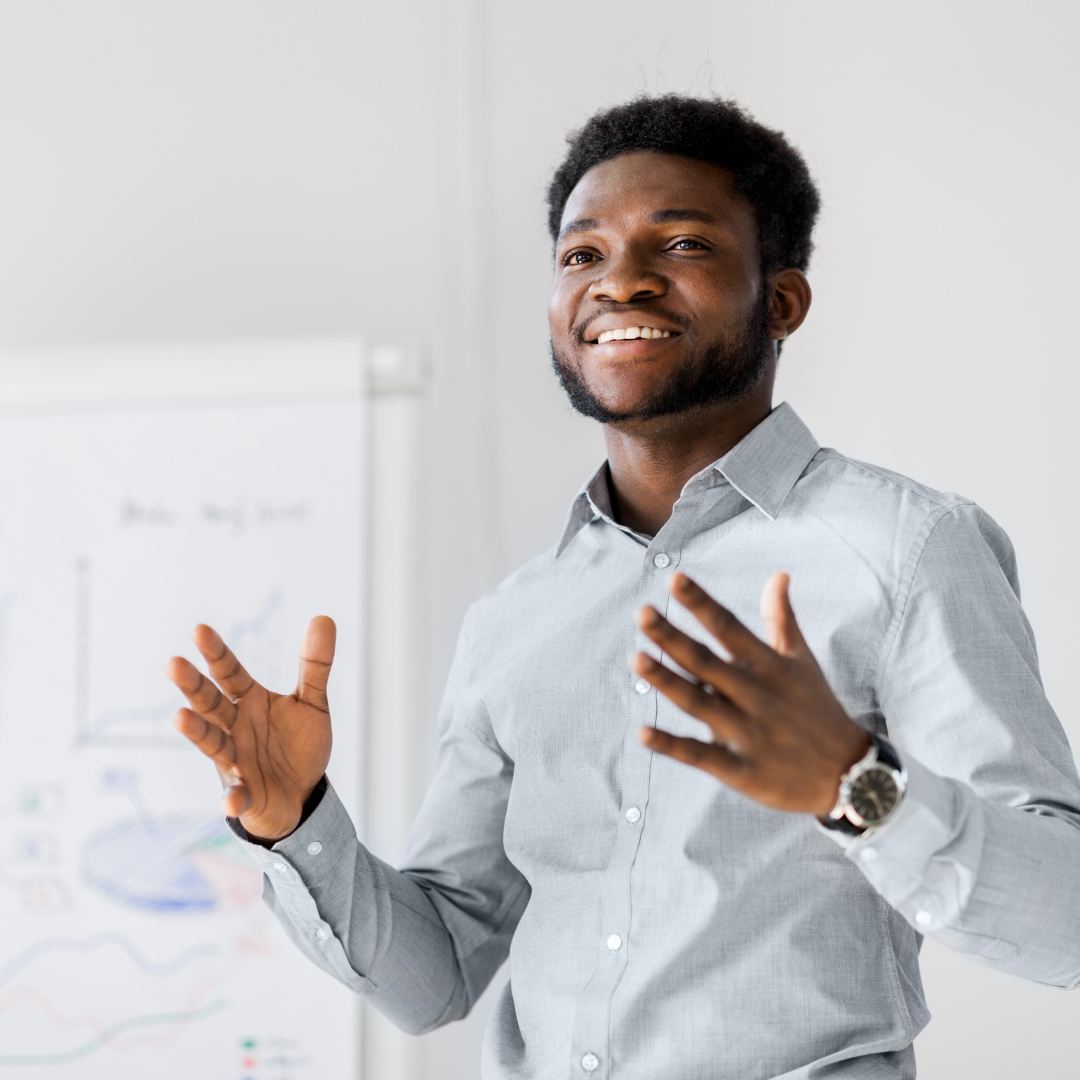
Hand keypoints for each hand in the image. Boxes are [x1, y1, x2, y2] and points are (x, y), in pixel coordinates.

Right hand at [165, 616, 335, 839]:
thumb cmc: (297, 745)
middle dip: (193, 686)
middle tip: (173, 663)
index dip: (216, 652)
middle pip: (211, 703)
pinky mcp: (245, 795)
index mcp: (249, 701)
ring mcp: (236, 761)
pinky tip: (231, 800)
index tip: (199, 629)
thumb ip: (315, 665)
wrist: (302, 793)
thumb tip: (324, 617)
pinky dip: (234, 798)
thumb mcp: (312, 702)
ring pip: (213, 744)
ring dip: (197, 732)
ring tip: (179, 717)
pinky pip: (238, 796)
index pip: (229, 672)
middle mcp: (234, 728)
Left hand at [633, 573, 869, 815]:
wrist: (849, 774)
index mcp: (768, 666)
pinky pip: (700, 756)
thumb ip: (782, 618)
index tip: (675, 579)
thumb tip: (778, 574)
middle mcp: (755, 695)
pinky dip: (672, 746)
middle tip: (642, 613)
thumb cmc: (817, 708)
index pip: (729, 627)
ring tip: (636, 659)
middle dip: (672, 638)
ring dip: (667, 682)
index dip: (701, 603)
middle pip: (706, 662)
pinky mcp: (740, 769)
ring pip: (698, 704)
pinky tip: (643, 733)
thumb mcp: (802, 660)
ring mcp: (747, 733)